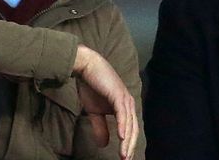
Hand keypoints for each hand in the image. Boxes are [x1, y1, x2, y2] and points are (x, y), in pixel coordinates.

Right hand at [73, 45, 137, 159]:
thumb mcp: (94, 112)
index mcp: (124, 107)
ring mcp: (125, 98)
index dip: (128, 145)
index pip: (130, 129)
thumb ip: (100, 127)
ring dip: (127, 141)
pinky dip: (123, 125)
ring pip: (129, 124)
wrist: (86, 67)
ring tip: (124, 155)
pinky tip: (121, 137)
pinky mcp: (118, 94)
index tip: (125, 158)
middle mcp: (128, 103)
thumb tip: (103, 145)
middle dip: (130, 146)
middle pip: (133, 129)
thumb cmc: (91, 87)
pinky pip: (122, 113)